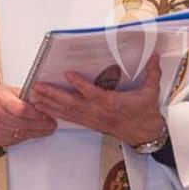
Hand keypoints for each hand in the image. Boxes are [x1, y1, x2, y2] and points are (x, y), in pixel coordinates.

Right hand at [0, 85, 56, 146]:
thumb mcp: (5, 89)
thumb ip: (23, 94)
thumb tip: (42, 98)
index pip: (21, 109)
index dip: (37, 114)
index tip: (48, 115)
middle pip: (23, 123)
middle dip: (42, 125)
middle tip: (52, 124)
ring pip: (21, 134)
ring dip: (37, 132)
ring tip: (46, 128)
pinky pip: (15, 140)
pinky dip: (26, 136)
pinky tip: (32, 132)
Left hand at [28, 56, 165, 145]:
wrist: (144, 134)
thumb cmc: (145, 113)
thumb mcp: (151, 91)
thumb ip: (152, 72)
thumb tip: (154, 56)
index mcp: (112, 103)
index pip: (93, 93)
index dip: (79, 84)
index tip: (67, 74)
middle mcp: (98, 112)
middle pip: (72, 104)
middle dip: (53, 95)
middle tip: (38, 86)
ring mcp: (92, 119)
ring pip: (67, 112)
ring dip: (49, 104)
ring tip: (34, 96)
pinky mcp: (89, 123)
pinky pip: (69, 118)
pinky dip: (55, 113)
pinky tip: (44, 108)